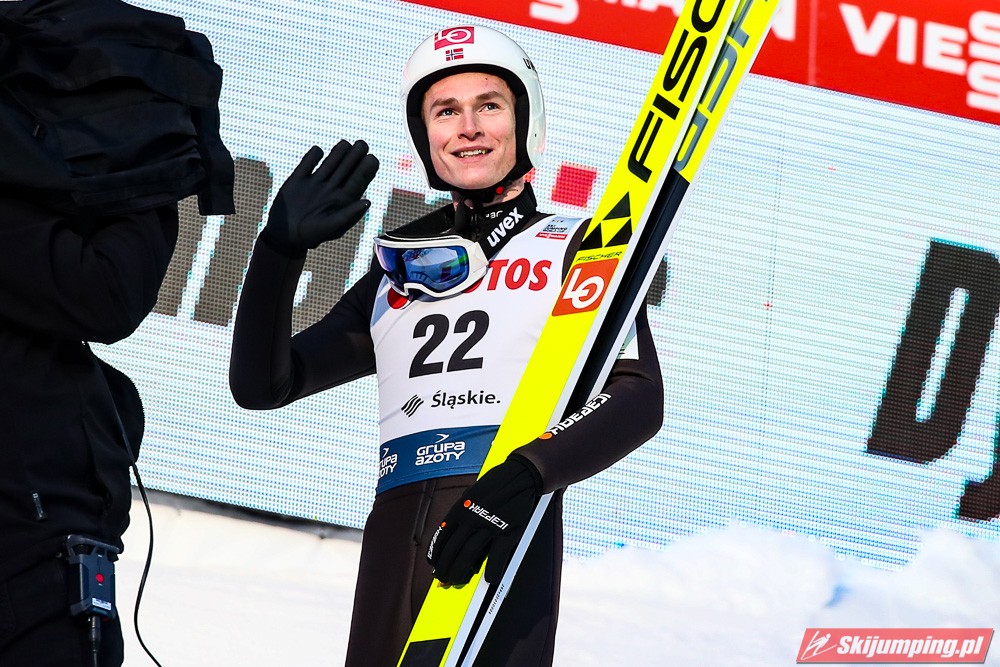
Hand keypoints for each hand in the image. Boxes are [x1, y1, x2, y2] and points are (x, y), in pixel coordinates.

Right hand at [263, 140, 378, 253]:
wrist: (284, 235)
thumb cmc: (312, 235)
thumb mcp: (332, 227)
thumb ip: (349, 215)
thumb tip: (367, 202)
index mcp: (344, 199)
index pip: (359, 179)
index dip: (367, 168)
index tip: (371, 158)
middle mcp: (332, 188)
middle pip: (348, 166)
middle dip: (356, 154)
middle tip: (362, 144)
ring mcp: (316, 182)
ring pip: (331, 161)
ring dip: (339, 151)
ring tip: (345, 145)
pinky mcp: (299, 178)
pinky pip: (308, 162)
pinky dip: (313, 155)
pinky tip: (318, 152)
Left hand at [427, 456, 541, 585]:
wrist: (519, 476)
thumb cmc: (495, 484)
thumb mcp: (471, 494)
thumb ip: (462, 511)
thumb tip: (452, 529)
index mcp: (460, 509)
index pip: (442, 536)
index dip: (436, 553)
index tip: (433, 563)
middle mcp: (470, 519)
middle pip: (452, 549)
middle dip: (444, 567)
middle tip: (442, 577)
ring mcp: (488, 526)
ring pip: (468, 555)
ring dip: (459, 571)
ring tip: (455, 581)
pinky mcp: (506, 532)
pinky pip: (496, 557)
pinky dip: (492, 570)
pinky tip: (488, 579)